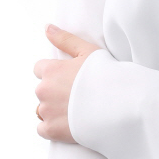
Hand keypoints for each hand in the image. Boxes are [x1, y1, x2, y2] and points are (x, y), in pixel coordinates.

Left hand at [33, 24, 100, 143]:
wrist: (119, 104)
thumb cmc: (106, 75)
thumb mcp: (88, 51)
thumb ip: (65, 39)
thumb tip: (47, 27)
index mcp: (51, 70)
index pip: (39, 69)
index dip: (55, 73)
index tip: (69, 79)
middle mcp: (43, 90)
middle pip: (42, 90)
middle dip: (55, 92)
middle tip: (78, 95)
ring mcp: (46, 111)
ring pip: (42, 110)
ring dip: (54, 110)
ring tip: (76, 110)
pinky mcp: (52, 130)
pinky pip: (43, 129)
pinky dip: (53, 128)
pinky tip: (69, 124)